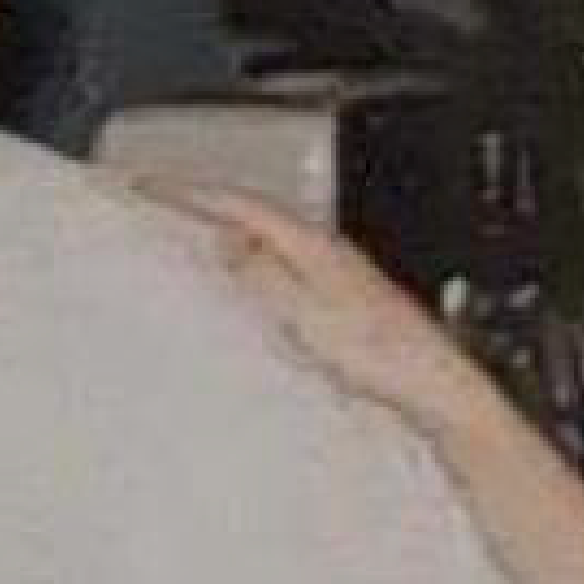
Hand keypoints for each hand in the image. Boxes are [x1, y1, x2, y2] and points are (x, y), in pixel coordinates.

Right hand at [152, 183, 490, 433]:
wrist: (436, 395)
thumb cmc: (386, 361)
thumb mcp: (307, 313)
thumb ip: (262, 274)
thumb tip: (224, 241)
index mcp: (316, 246)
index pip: (241, 204)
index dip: (190, 194)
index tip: (147, 188)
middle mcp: (330, 257)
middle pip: (255, 219)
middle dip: (205, 211)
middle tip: (159, 208)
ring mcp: (341, 283)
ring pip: (270, 247)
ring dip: (228, 243)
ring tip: (189, 249)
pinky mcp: (347, 313)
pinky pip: (284, 279)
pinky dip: (254, 277)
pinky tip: (245, 301)